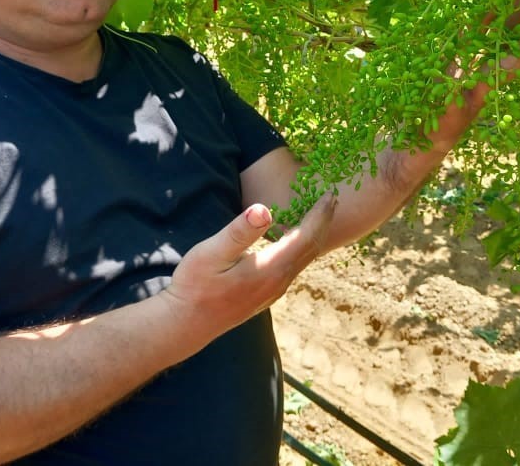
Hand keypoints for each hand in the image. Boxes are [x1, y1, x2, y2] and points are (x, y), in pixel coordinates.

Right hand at [161, 193, 335, 339]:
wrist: (186, 324)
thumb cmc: (195, 285)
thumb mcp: (211, 253)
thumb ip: (239, 232)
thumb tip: (264, 209)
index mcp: (270, 269)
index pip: (306, 237)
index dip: (319, 215)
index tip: (330, 194)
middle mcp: (279, 282)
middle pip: (311, 248)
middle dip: (323, 222)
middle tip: (332, 199)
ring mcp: (274, 290)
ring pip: (304, 259)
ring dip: (313, 235)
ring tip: (318, 214)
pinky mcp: (266, 294)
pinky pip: (294, 266)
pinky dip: (301, 247)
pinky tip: (293, 239)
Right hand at [428, 0, 519, 148]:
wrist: (408, 149)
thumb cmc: (429, 141)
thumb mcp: (445, 125)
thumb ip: (455, 106)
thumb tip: (470, 89)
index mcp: (478, 93)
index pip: (505, 67)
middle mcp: (473, 79)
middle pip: (499, 42)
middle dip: (516, 17)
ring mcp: (458, 73)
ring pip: (480, 38)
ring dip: (494, 15)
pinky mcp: (440, 71)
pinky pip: (456, 43)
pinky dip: (464, 25)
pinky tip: (471, 7)